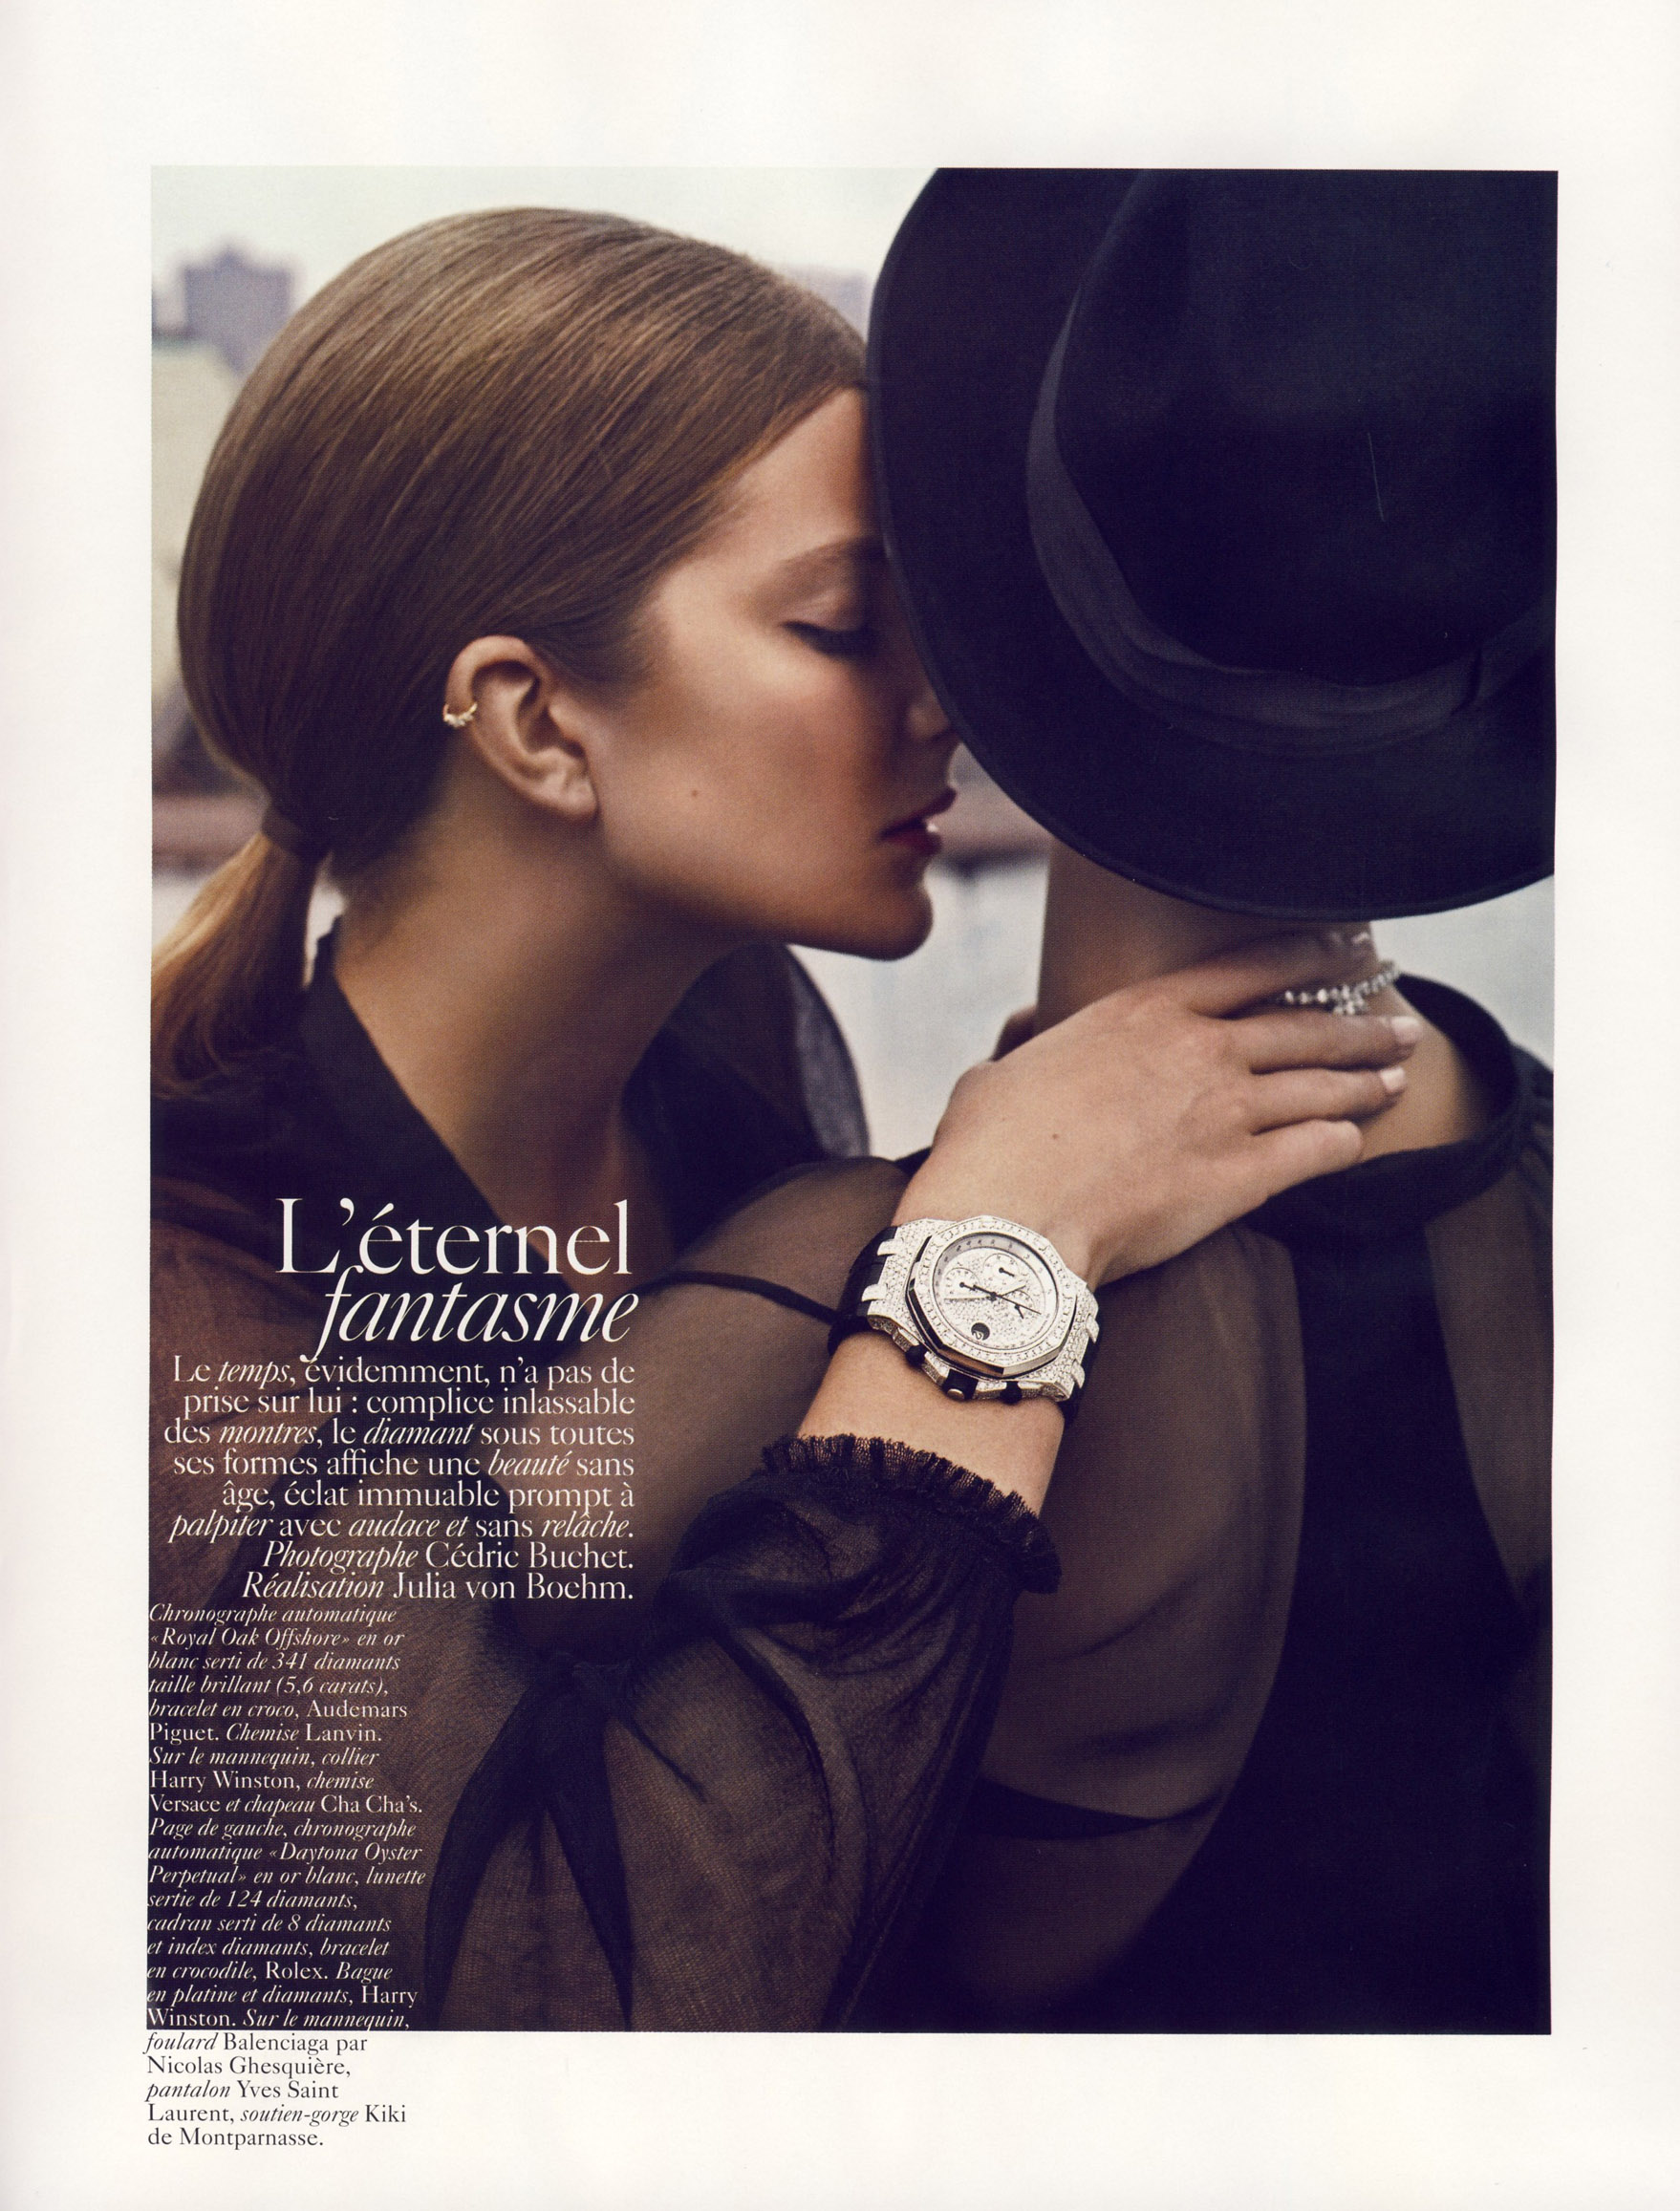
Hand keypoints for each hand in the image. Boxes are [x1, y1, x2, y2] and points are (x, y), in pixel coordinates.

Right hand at [898, 930, 1416, 1285]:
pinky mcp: (1241, 1176)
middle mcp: (1200, 1049)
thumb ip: (1028, 1044)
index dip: (1310, 958)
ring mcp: (1227, 1112)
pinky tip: (1355, 1141)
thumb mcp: (999, 1071)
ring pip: (1320, 1085)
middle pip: (1304, 1026)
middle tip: (1395, 1025)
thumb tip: (1020, 1034)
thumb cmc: (990, 1146)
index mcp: (1145, 1011)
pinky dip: (1342, 1143)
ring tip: (1395, 1078)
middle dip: (1360, 1024)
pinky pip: (1315, 1150)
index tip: (1346, 952)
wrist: (1012, 1216)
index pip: (1251, 969)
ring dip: (1364, 1081)